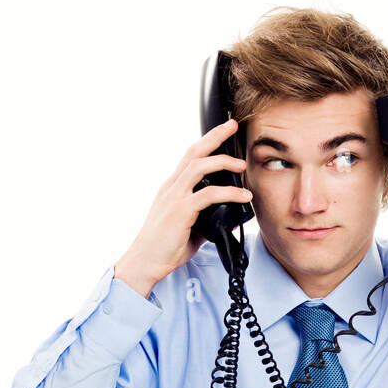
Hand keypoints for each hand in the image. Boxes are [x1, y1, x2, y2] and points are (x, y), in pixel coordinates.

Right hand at [113, 119, 251, 297]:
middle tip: (233, 125)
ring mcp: (174, 197)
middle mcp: (171, 187)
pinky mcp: (180, 211)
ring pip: (199, 166)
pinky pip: (208, 194)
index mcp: (171, 188)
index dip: (207, 143)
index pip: (190, 157)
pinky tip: (243, 196)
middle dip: (215, 136)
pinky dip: (229, 192)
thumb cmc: (164, 248)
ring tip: (242, 164)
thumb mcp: (188, 227)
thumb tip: (227, 216)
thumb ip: (205, 217)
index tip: (224, 132)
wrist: (145, 262)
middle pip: (194, 152)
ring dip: (224, 161)